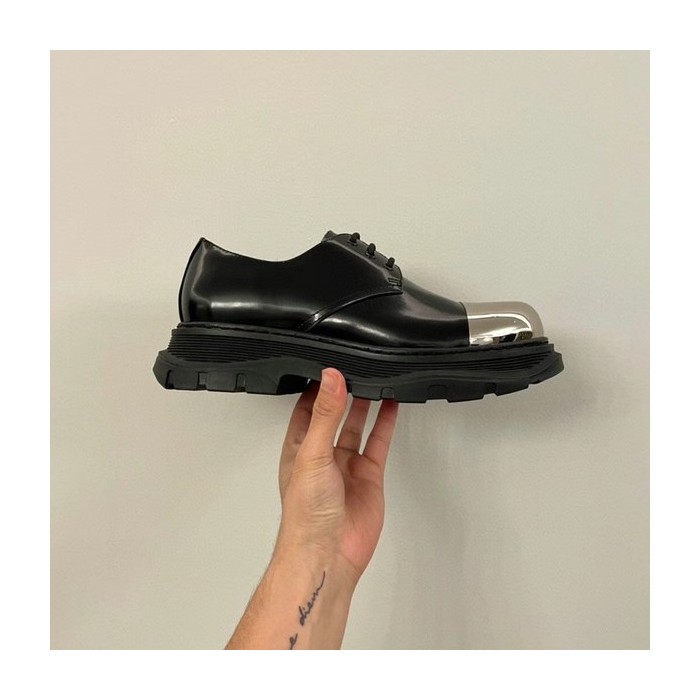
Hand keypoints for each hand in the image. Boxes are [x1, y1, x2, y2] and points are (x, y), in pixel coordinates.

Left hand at [275, 367, 398, 586]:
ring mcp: (346, 465)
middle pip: (333, 415)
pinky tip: (390, 407)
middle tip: (354, 368)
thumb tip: (330, 379)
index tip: (327, 366)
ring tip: (373, 380)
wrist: (329, 553)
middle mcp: (322, 455)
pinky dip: (385, 424)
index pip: (305, 409)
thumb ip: (324, 415)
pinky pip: (378, 443)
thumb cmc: (306, 515)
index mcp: (298, 448)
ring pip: (357, 426)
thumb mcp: (312, 454)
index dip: (315, 388)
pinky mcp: (368, 476)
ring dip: (364, 405)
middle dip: (342, 393)